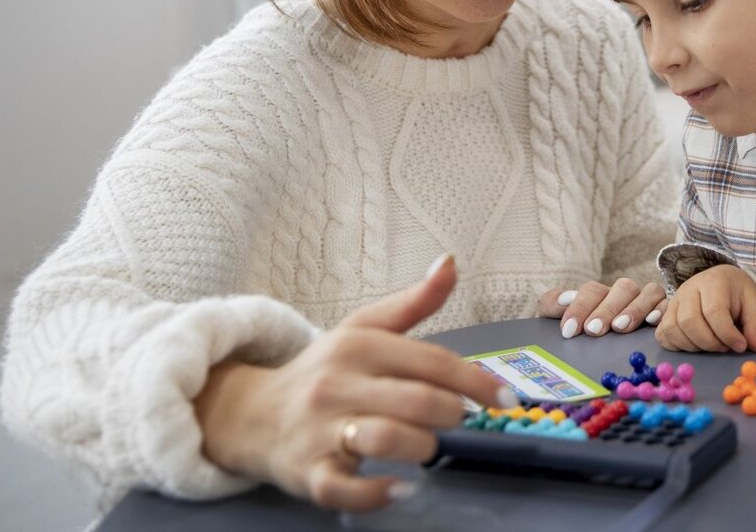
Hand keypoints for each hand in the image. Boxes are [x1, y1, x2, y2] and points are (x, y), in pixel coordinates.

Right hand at [193, 256, 509, 511]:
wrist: (250, 415)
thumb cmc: (323, 372)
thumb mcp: (363, 329)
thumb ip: (413, 302)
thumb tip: (451, 262)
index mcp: (359, 346)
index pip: (433, 362)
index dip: (477, 382)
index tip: (505, 399)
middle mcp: (338, 384)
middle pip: (416, 401)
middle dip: (452, 415)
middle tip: (458, 422)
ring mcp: (320, 430)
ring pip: (386, 439)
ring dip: (423, 448)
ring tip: (429, 449)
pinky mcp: (308, 473)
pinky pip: (346, 488)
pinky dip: (378, 492)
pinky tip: (402, 488)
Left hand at [537, 277, 666, 337]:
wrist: (595, 350)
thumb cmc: (582, 332)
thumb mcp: (561, 319)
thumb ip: (552, 304)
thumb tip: (562, 300)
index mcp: (599, 294)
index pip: (592, 290)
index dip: (580, 307)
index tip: (569, 330)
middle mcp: (624, 294)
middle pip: (623, 287)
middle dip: (607, 309)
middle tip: (594, 330)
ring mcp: (646, 301)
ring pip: (648, 292)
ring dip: (634, 309)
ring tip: (620, 328)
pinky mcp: (665, 311)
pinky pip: (668, 304)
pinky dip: (661, 310)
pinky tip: (652, 322)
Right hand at [654, 264, 755, 353]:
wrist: (720, 279)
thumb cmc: (737, 292)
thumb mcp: (753, 303)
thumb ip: (755, 324)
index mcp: (713, 282)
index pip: (714, 312)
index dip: (727, 334)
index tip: (741, 346)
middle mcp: (688, 289)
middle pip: (689, 322)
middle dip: (710, 343)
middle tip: (725, 347)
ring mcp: (673, 301)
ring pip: (673, 329)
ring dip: (694, 346)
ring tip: (712, 345)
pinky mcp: (665, 313)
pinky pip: (663, 334)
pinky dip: (677, 346)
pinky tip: (695, 345)